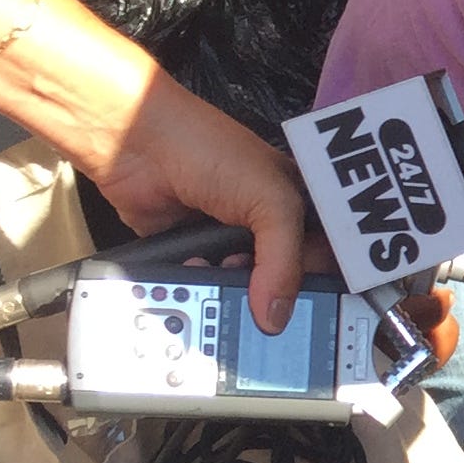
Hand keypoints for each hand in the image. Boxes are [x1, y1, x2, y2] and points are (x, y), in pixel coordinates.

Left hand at [80, 79, 312, 332]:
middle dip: (275, 296)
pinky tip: (194, 275)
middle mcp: (265, 225)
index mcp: (298, 204)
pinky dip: (199, 286)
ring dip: (233, 292)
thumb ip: (283, 262)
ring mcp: (227, 239)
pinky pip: (204, 283)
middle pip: (285, 278)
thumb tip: (275, 318)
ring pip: (243, 287)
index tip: (316, 304)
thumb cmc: (208, 149)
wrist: (137, 144)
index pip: (326, 254)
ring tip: (224, 284)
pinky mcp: (192, 252)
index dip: (324, 280)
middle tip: (268, 309)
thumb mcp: (270, 200)